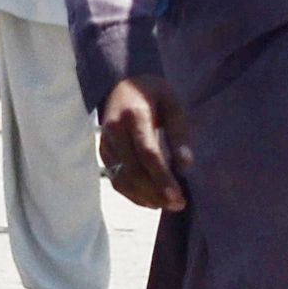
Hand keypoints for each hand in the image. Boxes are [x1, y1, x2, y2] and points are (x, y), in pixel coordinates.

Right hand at [99, 78, 187, 211]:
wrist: (121, 83)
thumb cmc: (153, 93)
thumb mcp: (173, 105)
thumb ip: (179, 134)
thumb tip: (185, 166)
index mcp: (133, 116)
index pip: (146, 152)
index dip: (162, 177)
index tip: (178, 196)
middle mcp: (113, 131)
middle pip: (133, 170)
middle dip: (156, 192)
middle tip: (179, 205)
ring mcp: (105, 143)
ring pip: (122, 178)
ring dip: (144, 196)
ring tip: (167, 205)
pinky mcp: (103, 152)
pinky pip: (115, 178)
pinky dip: (132, 194)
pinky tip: (151, 200)